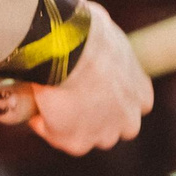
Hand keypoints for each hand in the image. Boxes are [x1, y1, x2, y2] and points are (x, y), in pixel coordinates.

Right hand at [25, 3, 150, 154]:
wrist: (68, 50)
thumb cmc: (86, 34)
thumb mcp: (105, 34)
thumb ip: (104, 48)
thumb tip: (89, 32)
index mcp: (140, 93)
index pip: (133, 104)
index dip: (114, 97)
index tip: (95, 86)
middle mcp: (128, 119)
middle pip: (114, 126)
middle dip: (96, 117)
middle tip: (70, 98)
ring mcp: (103, 135)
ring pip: (85, 134)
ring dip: (69, 122)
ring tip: (47, 99)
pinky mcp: (77, 143)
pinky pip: (55, 135)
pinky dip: (43, 124)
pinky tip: (34, 106)